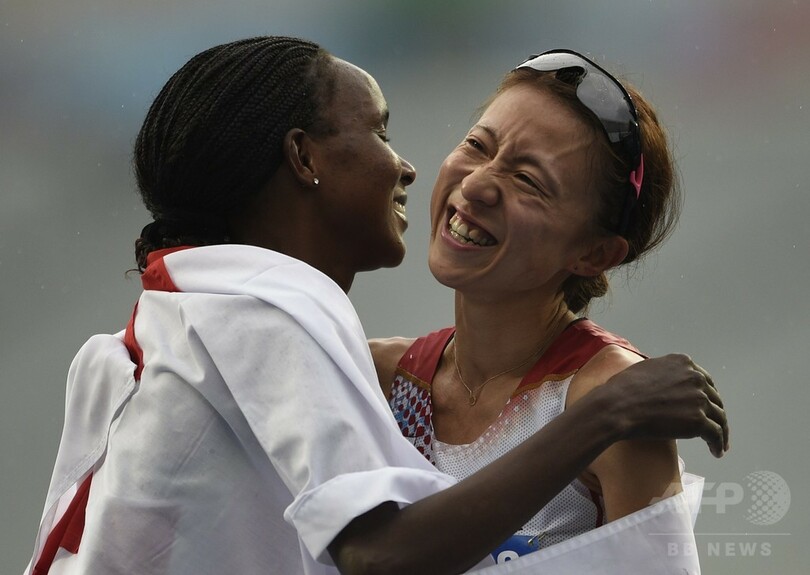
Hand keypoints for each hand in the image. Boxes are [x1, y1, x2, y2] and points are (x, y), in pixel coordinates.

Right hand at [597, 354, 728, 456]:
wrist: (617, 406)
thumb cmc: (621, 389)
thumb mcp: (644, 369)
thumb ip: (661, 372)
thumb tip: (659, 381)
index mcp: (683, 363)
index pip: (704, 380)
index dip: (707, 396)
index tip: (707, 407)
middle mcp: (695, 378)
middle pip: (715, 399)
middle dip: (716, 414)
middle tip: (715, 426)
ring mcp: (699, 399)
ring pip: (719, 418)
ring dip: (721, 432)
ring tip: (719, 444)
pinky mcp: (698, 421)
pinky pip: (716, 434)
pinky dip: (718, 444)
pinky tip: (716, 452)